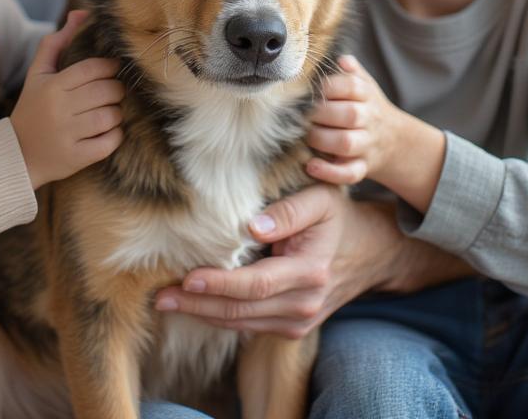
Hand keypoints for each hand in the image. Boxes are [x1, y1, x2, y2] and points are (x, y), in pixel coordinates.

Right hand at [10, 9, 123, 188]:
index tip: (112, 69)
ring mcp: (68, 135)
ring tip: (108, 110)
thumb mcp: (38, 73)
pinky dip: (115, 135)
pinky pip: (110, 141)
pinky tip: (107, 130)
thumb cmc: (32, 107)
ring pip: (111, 115)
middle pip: (107, 90)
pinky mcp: (76, 158)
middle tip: (111, 91)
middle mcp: (59, 109)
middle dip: (116, 89)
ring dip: (116, 112)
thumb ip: (58, 41)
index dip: (109, 66)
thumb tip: (81, 12)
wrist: (15, 155)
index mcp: (52, 86)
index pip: (93, 68)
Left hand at [153, 184, 394, 337]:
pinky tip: (194, 305)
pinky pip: (249, 325)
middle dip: (197, 305)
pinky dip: (220, 317)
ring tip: (166, 302)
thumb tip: (252, 226)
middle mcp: (304, 303)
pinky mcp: (292, 328)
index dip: (219, 283)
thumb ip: (289, 211)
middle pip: (241, 310)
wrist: (369, 252)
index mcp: (310, 270)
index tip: (186, 278)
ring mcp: (299, 321)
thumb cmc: (336, 218)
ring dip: (202, 315)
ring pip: (241, 323)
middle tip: (159, 296)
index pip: (255, 284)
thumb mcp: (320, 199)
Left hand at [306, 55, 401, 185]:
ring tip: (305, 136)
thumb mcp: (365, 85)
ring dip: (321, 140)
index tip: (307, 90)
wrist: (395, 142)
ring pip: (347, 143)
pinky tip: (312, 166)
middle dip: (320, 114)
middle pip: (349, 114)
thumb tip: (340, 59)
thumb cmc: (368, 108)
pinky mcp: (364, 167)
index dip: (326, 87)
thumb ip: (352, 72)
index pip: (349, 86)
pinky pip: (350, 173)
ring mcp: (367, 144)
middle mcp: (369, 119)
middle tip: (300, 115)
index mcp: (367, 95)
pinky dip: (330, 172)